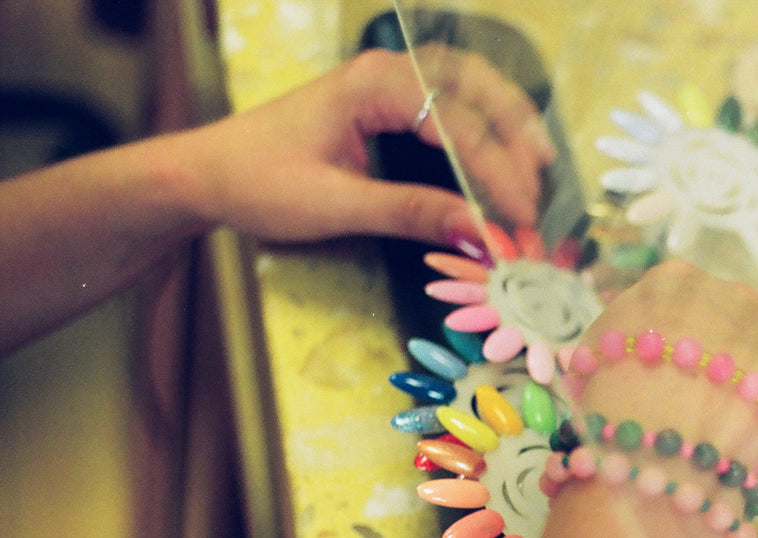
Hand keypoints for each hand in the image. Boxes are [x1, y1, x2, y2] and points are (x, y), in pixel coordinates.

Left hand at [185, 47, 552, 244]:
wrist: (207, 174)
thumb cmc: (259, 184)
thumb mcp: (336, 206)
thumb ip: (411, 213)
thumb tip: (478, 233)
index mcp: (373, 87)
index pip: (458, 124)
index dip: (497, 174)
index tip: (520, 220)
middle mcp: (385, 72)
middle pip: (476, 86)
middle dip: (516, 135)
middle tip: (539, 186)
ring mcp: (386, 82)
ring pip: (469, 85)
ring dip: (508, 121)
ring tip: (538, 163)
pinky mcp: (385, 102)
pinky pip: (451, 100)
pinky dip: (485, 122)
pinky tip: (504, 149)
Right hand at [574, 260, 757, 472]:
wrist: (651, 441)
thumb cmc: (608, 401)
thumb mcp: (593, 361)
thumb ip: (610, 346)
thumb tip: (609, 352)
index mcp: (676, 284)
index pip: (690, 292)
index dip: (688, 328)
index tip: (682, 355)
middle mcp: (731, 297)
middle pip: (746, 313)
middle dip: (739, 347)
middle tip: (721, 388)